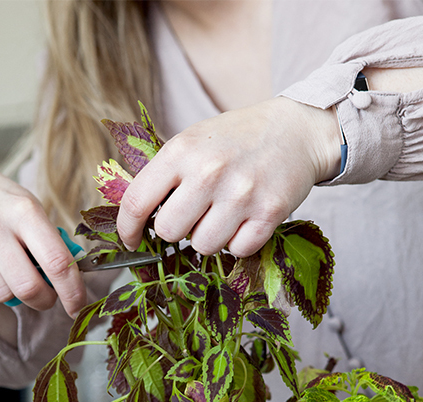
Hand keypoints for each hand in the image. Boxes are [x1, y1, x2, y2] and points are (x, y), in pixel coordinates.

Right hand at [0, 166, 85, 316]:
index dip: (72, 292)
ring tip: (10, 272)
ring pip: (0, 293)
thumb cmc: (6, 205)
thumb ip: (53, 246)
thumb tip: (72, 286)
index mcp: (24, 211)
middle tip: (46, 297)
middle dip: (44, 300)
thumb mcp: (35, 212)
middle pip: (27, 287)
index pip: (57, 263)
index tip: (78, 308)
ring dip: (12, 292)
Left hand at [116, 96, 341, 256]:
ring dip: (209, 238)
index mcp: (182, 151)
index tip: (132, 238)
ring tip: (220, 218)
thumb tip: (136, 217)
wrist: (295, 131)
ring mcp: (242, 194)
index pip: (137, 202)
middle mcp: (209, 172)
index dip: (127, 228)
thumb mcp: (193, 141)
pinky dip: (238, 243)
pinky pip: (239, 250)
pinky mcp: (270, 212)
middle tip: (191, 218)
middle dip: (176, 231)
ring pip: (204, 246)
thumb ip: (165, 174)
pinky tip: (243, 223)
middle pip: (169, 231)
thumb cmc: (237, 138)